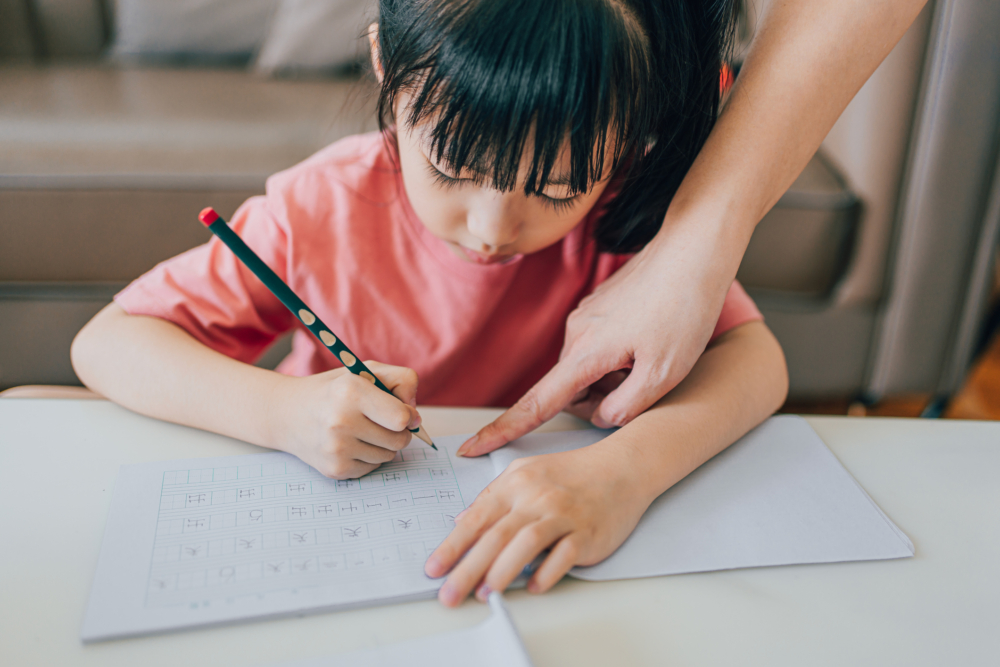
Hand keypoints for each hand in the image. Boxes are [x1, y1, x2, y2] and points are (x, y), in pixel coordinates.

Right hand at [269, 361, 420, 478]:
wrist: (288, 414)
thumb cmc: (335, 391)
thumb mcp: (366, 371)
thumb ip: (402, 381)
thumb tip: (416, 418)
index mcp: (350, 392)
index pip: (401, 418)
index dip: (408, 416)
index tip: (402, 412)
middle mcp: (340, 421)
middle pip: (400, 440)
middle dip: (398, 431)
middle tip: (379, 420)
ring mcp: (336, 449)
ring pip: (388, 456)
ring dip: (383, 444)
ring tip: (360, 429)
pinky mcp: (335, 469)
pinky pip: (373, 468)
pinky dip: (368, 456)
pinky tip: (350, 443)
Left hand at [425, 444, 650, 605]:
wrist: (620, 468)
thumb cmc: (571, 474)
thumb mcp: (526, 474)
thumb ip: (492, 497)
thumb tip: (462, 521)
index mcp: (516, 484)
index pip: (476, 518)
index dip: (452, 546)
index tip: (435, 569)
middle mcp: (537, 498)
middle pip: (495, 535)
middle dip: (467, 568)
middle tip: (449, 594)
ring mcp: (563, 515)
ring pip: (526, 543)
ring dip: (502, 571)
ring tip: (486, 593)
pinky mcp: (587, 533)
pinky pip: (564, 555)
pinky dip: (547, 572)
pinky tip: (533, 586)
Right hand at [457, 224, 737, 456]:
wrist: (693, 252)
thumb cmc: (683, 310)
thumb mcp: (664, 374)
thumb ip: (626, 407)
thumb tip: (600, 416)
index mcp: (586, 353)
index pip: (537, 404)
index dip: (504, 430)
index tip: (472, 447)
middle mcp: (577, 333)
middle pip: (573, 389)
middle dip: (602, 398)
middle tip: (647, 383)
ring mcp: (586, 316)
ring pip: (590, 368)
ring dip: (615, 375)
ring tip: (654, 356)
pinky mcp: (600, 306)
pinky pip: (600, 346)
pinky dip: (621, 355)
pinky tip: (653, 339)